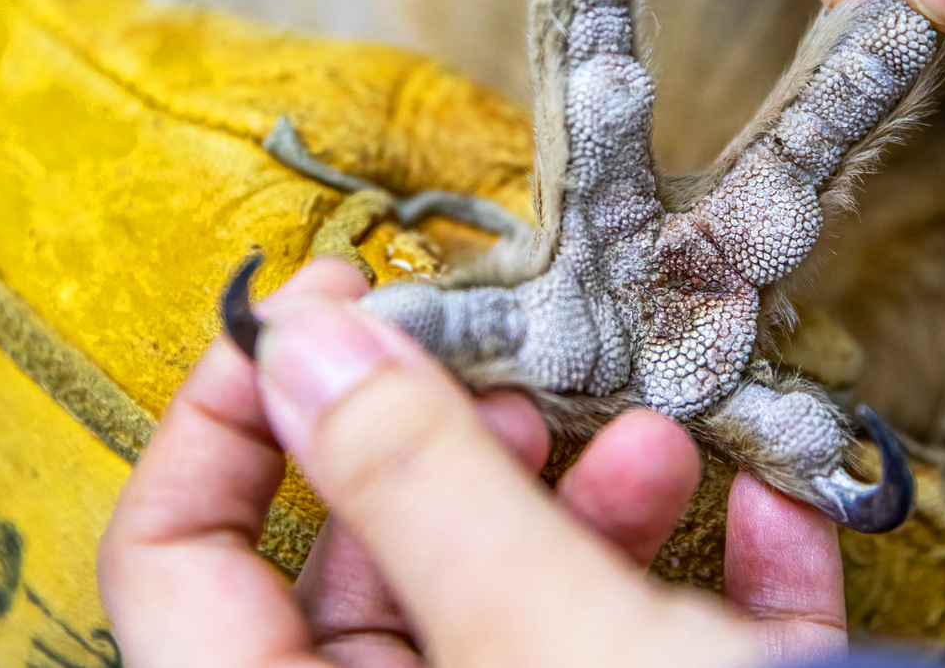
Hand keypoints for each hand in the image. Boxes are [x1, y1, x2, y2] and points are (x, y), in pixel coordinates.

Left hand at [98, 258, 848, 667]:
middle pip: (372, 570)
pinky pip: (666, 643)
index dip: (226, 415)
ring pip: (520, 599)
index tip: (310, 309)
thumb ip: (412, 481)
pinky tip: (765, 519)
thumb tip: (300, 339)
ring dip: (595, 501)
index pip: (179, 561)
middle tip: (501, 370)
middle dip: (449, 446)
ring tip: (648, 444)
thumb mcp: (535, 636)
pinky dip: (724, 577)